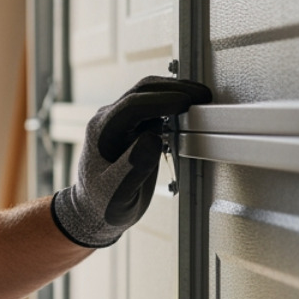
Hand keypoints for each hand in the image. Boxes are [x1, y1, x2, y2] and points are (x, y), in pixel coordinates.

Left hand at [52, 76, 211, 247]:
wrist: (95, 209)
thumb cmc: (102, 203)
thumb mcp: (116, 193)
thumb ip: (132, 167)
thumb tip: (151, 138)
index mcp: (101, 133)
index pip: (132, 106)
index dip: (161, 101)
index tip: (186, 103)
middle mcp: (108, 121)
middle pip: (141, 91)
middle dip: (174, 89)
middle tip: (203, 97)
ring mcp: (119, 121)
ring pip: (148, 93)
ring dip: (176, 91)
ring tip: (202, 99)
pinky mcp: (132, 126)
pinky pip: (153, 104)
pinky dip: (173, 101)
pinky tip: (190, 108)